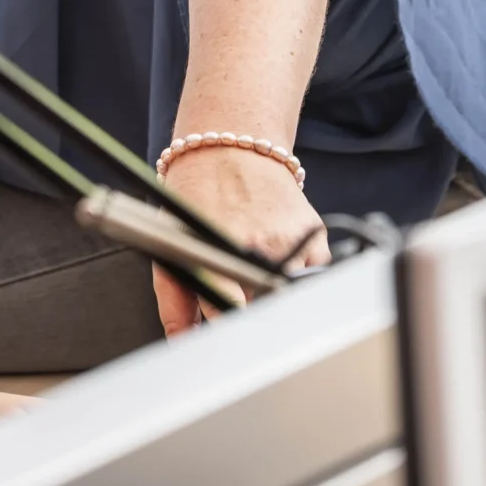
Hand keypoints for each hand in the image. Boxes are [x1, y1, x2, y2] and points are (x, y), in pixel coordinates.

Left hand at [151, 145, 326, 338]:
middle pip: (261, 310)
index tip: (221, 329)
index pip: (227, 314)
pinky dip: (294, 270)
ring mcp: (289, 240)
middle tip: (234, 285)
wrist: (230, 145)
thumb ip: (174, 300)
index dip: (223, 327)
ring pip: (287, 295)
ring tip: (252, 259)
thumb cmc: (197, 193)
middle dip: (247, 308)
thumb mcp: (171, 242)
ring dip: (270, 290)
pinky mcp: (314, 232)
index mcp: (218, 251)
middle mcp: (257, 245)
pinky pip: (311, 273)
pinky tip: (274, 246)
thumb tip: (181, 341)